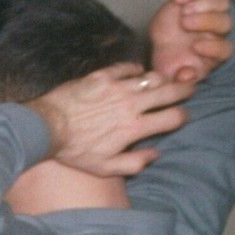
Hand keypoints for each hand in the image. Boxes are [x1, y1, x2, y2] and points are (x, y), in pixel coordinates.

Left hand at [28, 63, 195, 177]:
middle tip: (189, 88)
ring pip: (151, 77)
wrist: (45, 128)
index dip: (182, 117)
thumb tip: (155, 154)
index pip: (174, 118)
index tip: (181, 116)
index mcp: (135, 127)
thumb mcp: (104, 168)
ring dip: (161, 79)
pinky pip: (127, 67)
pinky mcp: (101, 76)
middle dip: (184, 90)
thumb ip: (134, 163)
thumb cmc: (74, 151)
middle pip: (169, 92)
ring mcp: (116, 88)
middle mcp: (131, 105)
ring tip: (163, 81)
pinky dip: (135, 69)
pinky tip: (136, 73)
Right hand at [148, 0, 234, 84]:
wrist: (163, 46)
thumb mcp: (171, 77)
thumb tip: (187, 75)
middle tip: (186, 24)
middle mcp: (219, 32)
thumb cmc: (171, 63)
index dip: (214, 47)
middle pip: (225, 22)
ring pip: (221, 2)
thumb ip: (179, 80)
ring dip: (204, 4)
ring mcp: (211, 12)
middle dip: (207, 21)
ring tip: (184, 11)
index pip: (226, 49)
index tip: (195, 47)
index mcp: (216, 53)